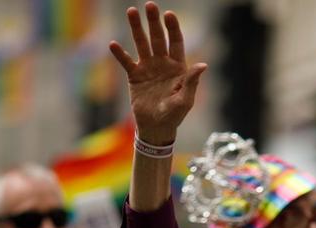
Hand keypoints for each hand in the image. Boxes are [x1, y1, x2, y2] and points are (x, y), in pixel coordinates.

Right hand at [109, 3, 206, 143]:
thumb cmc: (175, 115)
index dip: (172, 28)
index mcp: (177, 67)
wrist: (156, 128)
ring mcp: (148, 68)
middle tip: (149, 5)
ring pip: (141, 44)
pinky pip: (126, 62)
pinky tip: (113, 43)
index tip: (169, 15)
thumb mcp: (185, 100)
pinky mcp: (134, 77)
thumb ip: (192, 82)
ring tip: (131, 11)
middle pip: (157, 38)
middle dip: (154, 22)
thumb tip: (202, 65)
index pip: (175, 42)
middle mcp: (162, 63)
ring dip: (136, 28)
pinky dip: (120, 54)